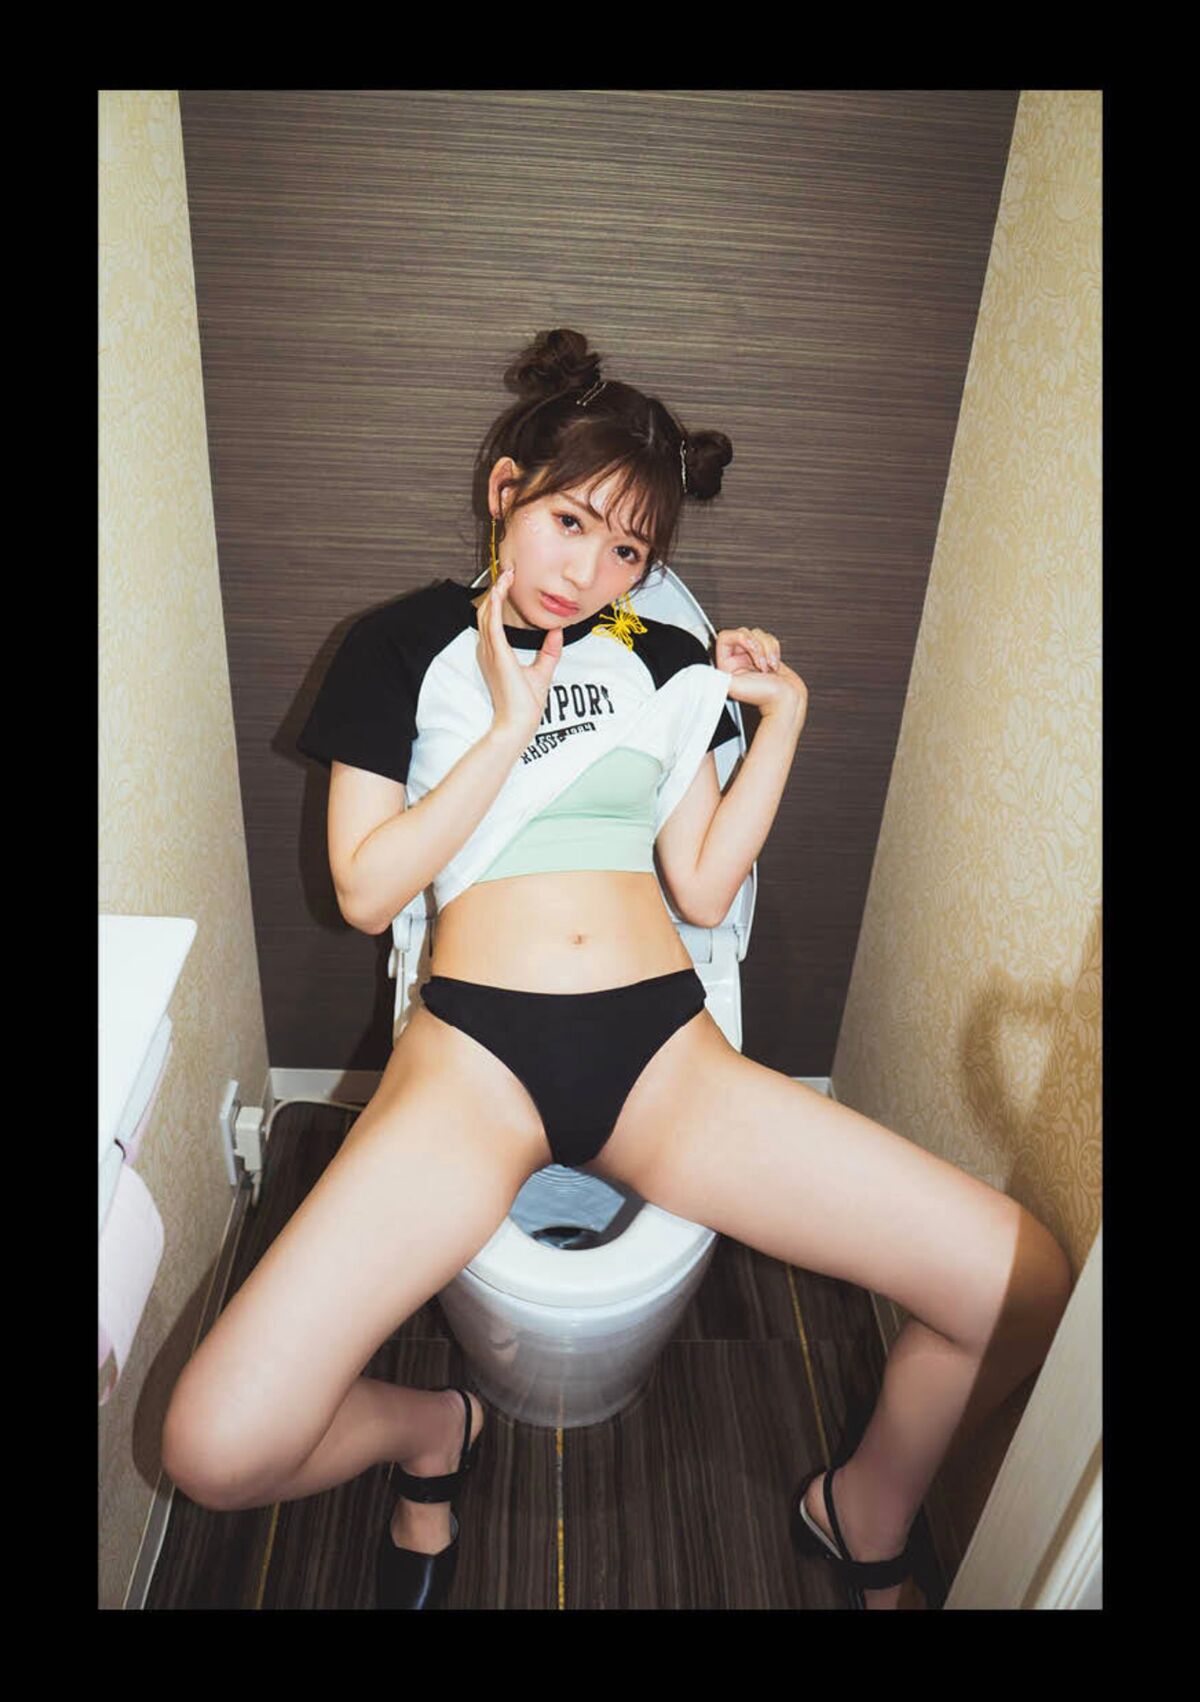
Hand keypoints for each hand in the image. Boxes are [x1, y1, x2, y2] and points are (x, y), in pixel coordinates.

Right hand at [476, 564, 563, 745]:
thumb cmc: (525, 704)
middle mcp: (488, 651)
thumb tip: (557, 632)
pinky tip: (502, 589)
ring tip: (506, 574)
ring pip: (486, 612)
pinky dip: (495, 604)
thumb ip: (549, 651)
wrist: (519, 722)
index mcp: (496, 654)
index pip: (492, 620)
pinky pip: (492, 622)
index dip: (498, 600)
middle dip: (495, 590)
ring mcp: (490, 652)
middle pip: (486, 612)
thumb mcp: (542, 671)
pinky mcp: (497, 654)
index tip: (509, 584)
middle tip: (508, 572)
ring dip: (495, 591)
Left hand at [713, 626, 807, 725]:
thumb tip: (702, 673)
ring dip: (768, 649)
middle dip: (758, 646)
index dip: (741, 638)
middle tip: (761, 664)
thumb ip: (715, 677)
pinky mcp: (767, 655)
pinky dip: (775, 650)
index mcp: (726, 665)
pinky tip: (774, 666)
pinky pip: (770, 640)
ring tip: (768, 667)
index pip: (725, 636)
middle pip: (744, 632)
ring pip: (759, 634)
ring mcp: (754, 657)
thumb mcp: (732, 685)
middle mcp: (739, 660)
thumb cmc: (764, 696)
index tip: (751, 649)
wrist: (787, 700)